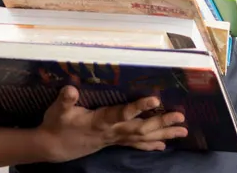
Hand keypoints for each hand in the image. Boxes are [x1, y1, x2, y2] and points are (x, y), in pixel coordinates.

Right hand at [36, 85, 187, 162]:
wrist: (54, 146)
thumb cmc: (56, 125)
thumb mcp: (58, 110)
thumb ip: (65, 100)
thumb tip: (70, 88)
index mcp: (100, 121)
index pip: (122, 114)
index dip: (139, 107)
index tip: (155, 99)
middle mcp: (111, 132)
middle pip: (140, 129)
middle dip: (161, 123)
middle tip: (180, 117)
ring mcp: (114, 139)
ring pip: (143, 138)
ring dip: (163, 135)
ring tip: (182, 131)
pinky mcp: (113, 143)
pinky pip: (136, 145)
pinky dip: (151, 145)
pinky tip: (163, 145)